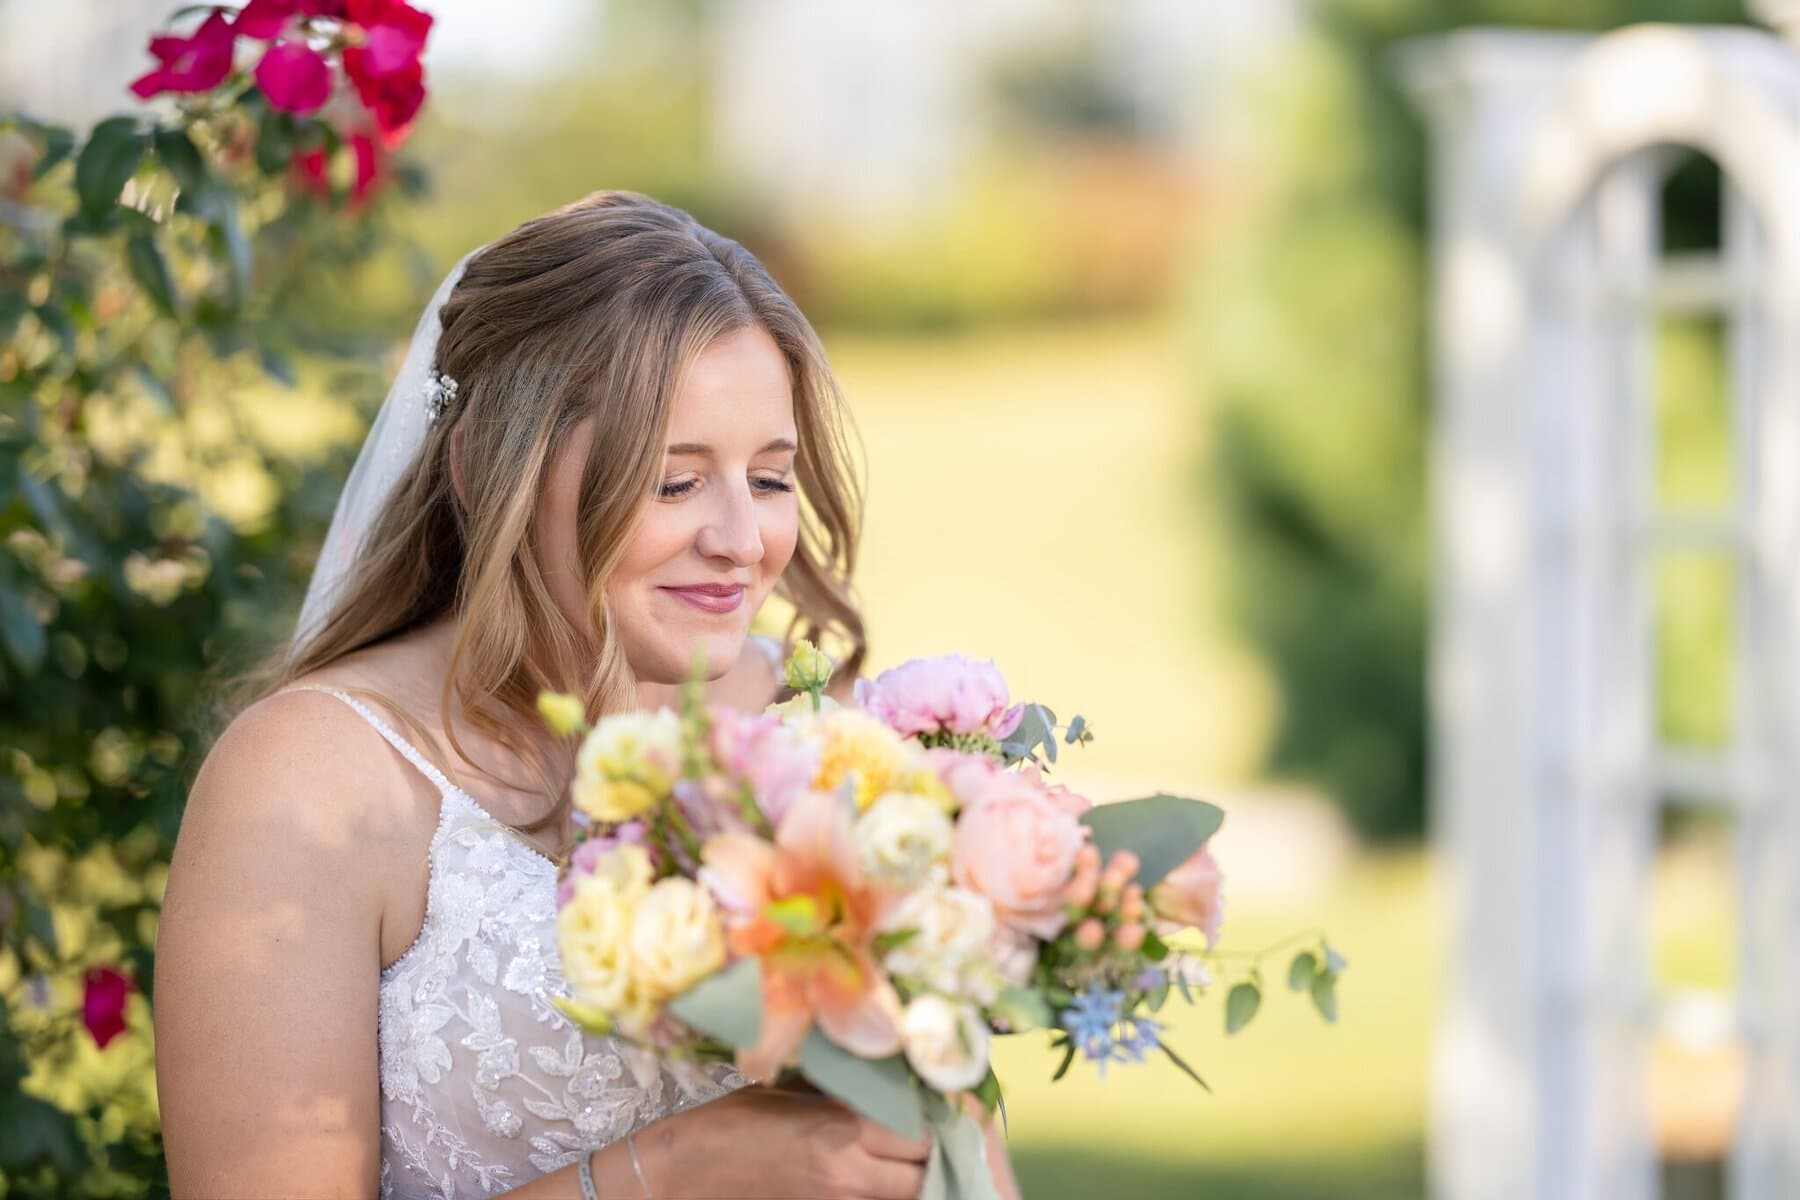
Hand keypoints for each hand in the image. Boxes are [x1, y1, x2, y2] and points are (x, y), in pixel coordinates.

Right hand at [635, 1083, 931, 1199]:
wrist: (685, 1174)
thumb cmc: (732, 1123)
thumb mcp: (794, 1093)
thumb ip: (846, 1093)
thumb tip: (892, 1082)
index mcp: (841, 1131)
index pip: (921, 1135)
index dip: (927, 1122)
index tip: (923, 1108)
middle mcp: (849, 1174)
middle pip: (922, 1174)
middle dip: (924, 1156)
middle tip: (914, 1136)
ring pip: (904, 1196)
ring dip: (908, 1178)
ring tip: (896, 1157)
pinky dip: (882, 1192)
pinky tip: (874, 1175)